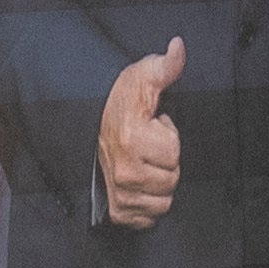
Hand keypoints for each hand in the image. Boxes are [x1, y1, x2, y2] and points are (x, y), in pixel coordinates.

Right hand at [96, 37, 187, 225]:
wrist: (90, 121)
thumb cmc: (119, 100)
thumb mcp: (143, 76)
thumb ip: (165, 65)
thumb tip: (178, 47)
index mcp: (132, 141)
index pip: (174, 154)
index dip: (169, 136)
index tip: (154, 126)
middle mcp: (124, 172)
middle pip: (171, 181)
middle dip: (166, 162)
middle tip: (149, 145)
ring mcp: (118, 192)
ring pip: (162, 202)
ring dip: (159, 185)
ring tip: (145, 163)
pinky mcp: (116, 209)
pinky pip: (146, 219)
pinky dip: (147, 205)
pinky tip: (141, 184)